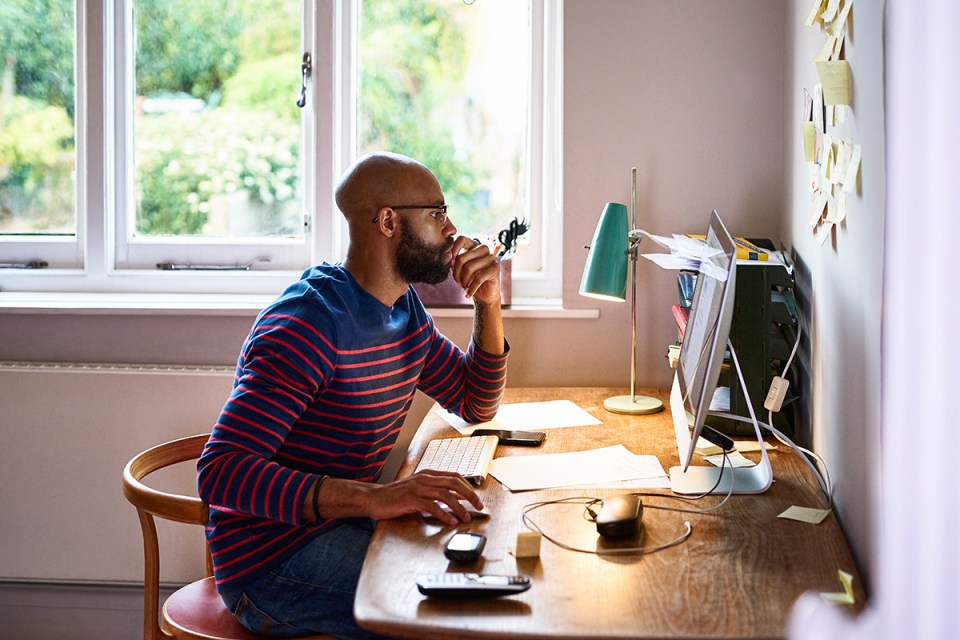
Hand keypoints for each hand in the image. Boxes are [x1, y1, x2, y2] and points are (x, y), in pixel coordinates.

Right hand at [366, 470, 482, 525]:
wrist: (374, 498)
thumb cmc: (396, 496)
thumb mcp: (418, 490)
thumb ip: (435, 491)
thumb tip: (455, 499)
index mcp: (428, 474)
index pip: (455, 476)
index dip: (469, 487)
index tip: (477, 499)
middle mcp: (424, 478)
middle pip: (454, 483)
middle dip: (470, 495)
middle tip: (479, 507)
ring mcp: (417, 488)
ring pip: (445, 495)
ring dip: (459, 507)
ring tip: (466, 517)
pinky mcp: (410, 499)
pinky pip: (431, 506)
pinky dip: (443, 514)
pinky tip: (450, 521)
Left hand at [450, 236, 500, 304]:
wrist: (484, 296)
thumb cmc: (470, 280)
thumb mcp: (459, 270)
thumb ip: (453, 262)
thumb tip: (447, 255)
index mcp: (473, 246)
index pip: (461, 239)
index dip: (453, 250)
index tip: (450, 264)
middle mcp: (483, 249)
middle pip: (462, 258)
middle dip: (456, 273)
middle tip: (457, 282)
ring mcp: (490, 258)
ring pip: (469, 268)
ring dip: (463, 281)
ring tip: (464, 287)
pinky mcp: (495, 268)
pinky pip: (478, 278)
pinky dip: (471, 288)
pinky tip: (468, 294)